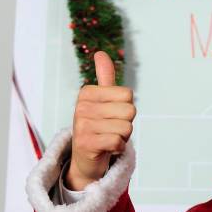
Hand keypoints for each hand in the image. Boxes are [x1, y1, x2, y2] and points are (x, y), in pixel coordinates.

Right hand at [65, 51, 135, 190]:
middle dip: (126, 122)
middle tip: (110, 128)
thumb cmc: (99, 125)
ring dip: (122, 136)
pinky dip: (118, 147)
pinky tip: (106, 148)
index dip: (126, 107)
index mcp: (87, 92)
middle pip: (130, 110)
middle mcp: (81, 107)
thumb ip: (105, 77)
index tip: (111, 114)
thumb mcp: (103, 99)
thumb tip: (100, 53)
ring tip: (107, 138)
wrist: (85, 158)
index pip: (128, 95)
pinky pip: (119, 141)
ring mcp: (82, 125)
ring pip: (126, 127)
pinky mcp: (86, 144)